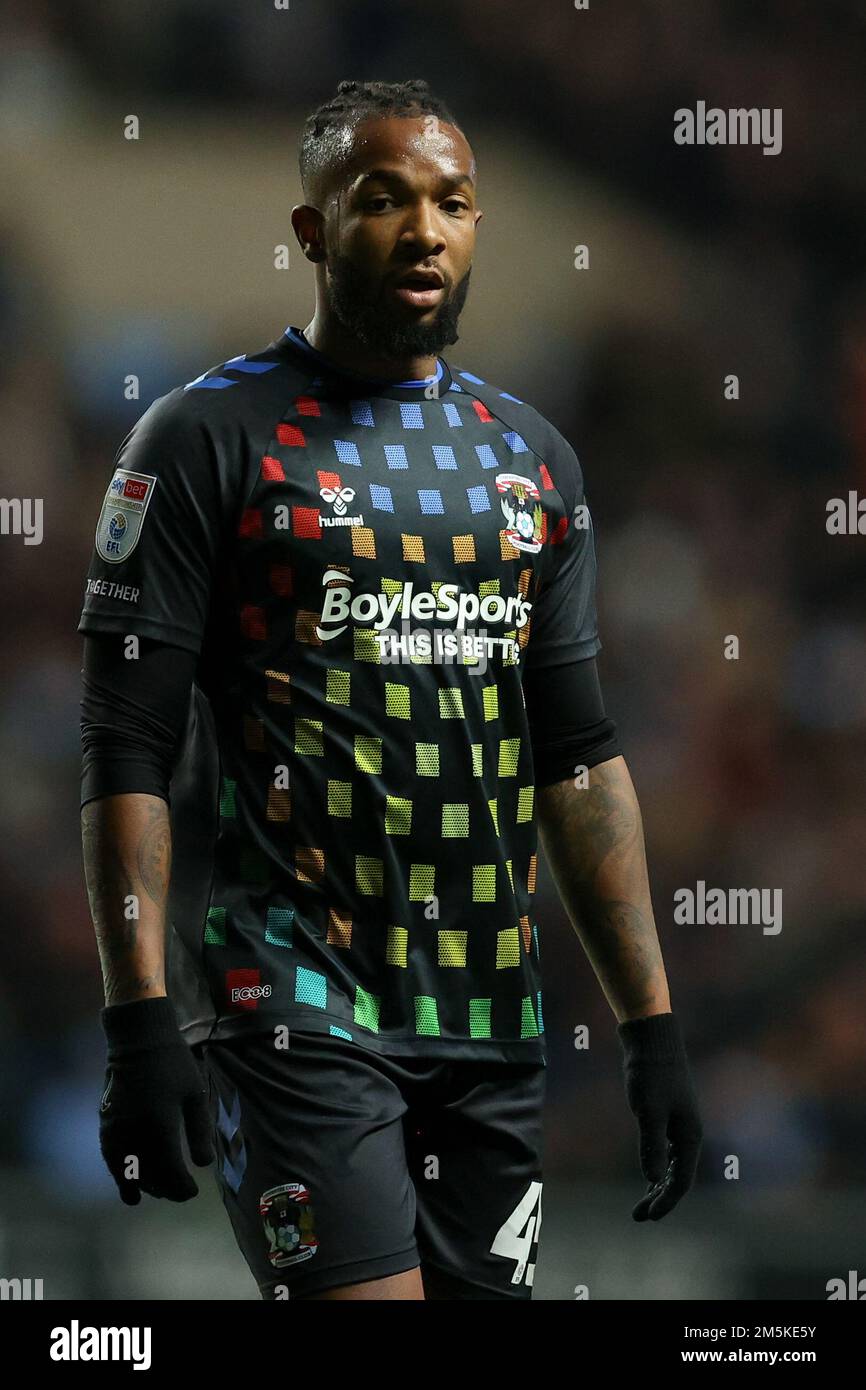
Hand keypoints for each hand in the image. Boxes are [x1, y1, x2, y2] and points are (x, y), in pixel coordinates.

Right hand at [99, 996, 213, 1204]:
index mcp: (160, 1126)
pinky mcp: (106, 1126)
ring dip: (145, 1186)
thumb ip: (199, 1131)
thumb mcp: (195, 1095)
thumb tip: (204, 1165)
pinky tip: (129, 1188)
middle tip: (181, 1193)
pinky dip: (121, 1176)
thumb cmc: (174, 1065)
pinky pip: (112, 1160)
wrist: (138, 1041)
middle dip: (166, 1189)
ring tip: (159, 1192)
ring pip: (129, 1172)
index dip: (182, 1188)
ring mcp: (117, 1131)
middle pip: (150, 1176)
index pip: (170, 1172)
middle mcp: (135, 1133)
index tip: (193, 1192)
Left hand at [618, 1012, 702, 1220]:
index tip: (647, 1217)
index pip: (681, 1181)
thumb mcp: (648, 1111)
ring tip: (641, 1205)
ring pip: (672, 1166)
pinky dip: (657, 1167)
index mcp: (690, 1136)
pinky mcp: (667, 1116)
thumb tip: (653, 1179)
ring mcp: (678, 1125)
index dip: (665, 1202)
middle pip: (678, 1177)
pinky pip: (666, 1151)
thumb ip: (652, 1145)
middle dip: (660, 1199)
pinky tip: (648, 1177)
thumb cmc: (651, 1073)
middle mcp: (688, 1134)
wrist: (652, 1039)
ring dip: (658, 1186)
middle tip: (639, 1217)